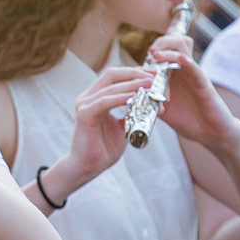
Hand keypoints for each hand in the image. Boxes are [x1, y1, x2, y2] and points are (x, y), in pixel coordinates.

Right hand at [60, 65, 155, 185]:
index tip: (154, 73)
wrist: (87, 167)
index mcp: (96, 97)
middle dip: (134, 73)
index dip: (135, 72)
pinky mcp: (84, 114)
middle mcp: (88, 97)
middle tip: (153, 76)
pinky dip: (120, 98)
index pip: (115, 76)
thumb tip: (154, 105)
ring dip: (132, 84)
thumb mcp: (124, 127)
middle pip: (112, 75)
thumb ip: (134, 114)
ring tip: (149, 84)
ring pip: (110, 87)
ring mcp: (85, 104)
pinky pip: (104, 102)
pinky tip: (134, 97)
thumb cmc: (103, 148)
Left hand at [147, 36, 239, 146]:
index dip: (153, 51)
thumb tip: (133, 98)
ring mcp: (194, 75)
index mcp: (175, 75)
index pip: (165, 52)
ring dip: (168, 49)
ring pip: (183, 50)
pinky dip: (187, 62)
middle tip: (150, 52)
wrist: (210, 134)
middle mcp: (184, 71)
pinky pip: (195, 68)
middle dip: (161, 43)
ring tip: (156, 54)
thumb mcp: (164, 111)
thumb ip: (150, 102)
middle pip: (176, 43)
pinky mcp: (203, 84)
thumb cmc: (190, 120)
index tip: (142, 60)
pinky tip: (180, 60)